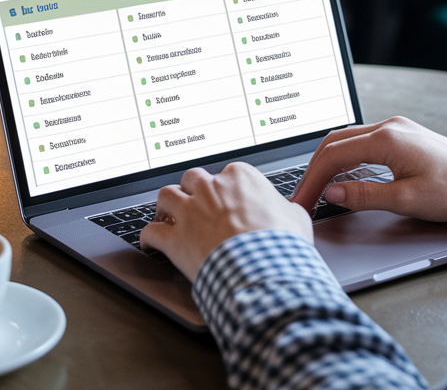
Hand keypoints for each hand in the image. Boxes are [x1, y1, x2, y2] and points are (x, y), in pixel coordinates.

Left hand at [140, 163, 312, 281]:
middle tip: (195, 207)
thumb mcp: (296, 217)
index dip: (225, 191)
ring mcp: (189, 212)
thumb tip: (288, 211)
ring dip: (166, 207)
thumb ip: (285, 207)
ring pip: (165, 197)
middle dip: (192, 192)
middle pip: (191, 180)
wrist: (265, 271)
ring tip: (168, 217)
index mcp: (240, 178)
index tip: (227, 202)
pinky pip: (151, 231)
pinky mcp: (174, 238)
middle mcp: (210, 188)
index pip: (226, 175)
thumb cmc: (282, 244)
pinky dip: (149, 238)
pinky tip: (151, 244)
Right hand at [289, 117, 446, 221]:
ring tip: (317, 189)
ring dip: (328, 163)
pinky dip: (345, 159)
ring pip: (347, 140)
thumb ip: (365, 196)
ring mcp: (395, 129)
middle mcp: (388, 127)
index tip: (302, 202)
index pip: (333, 155)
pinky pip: (362, 142)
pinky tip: (342, 176)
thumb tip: (332, 194)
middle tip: (303, 198)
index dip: (312, 180)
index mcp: (386, 139)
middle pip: (334, 143)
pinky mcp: (401, 137)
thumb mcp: (407, 200)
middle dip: (314, 170)